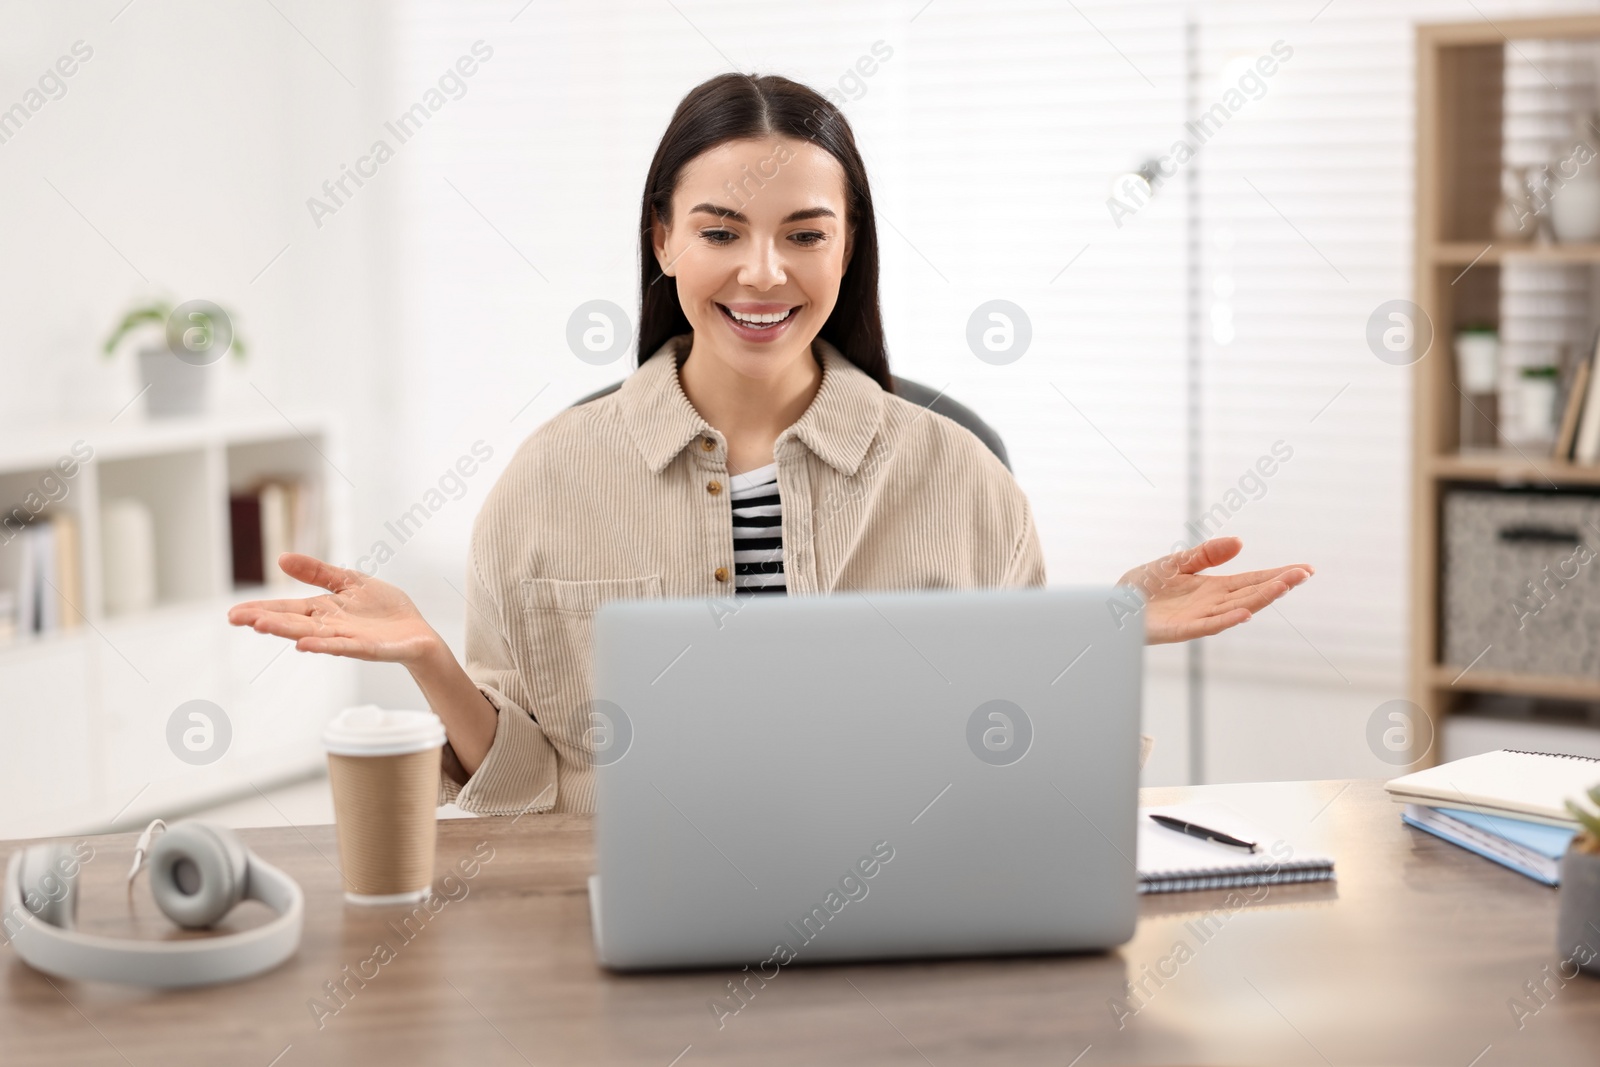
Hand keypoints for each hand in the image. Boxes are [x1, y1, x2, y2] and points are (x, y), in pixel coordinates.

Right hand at [226, 553, 440, 666]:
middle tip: (236, 619)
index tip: (233, 613)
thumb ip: (318, 572)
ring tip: (260, 626)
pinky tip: (304, 644)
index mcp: (323, 610)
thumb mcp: (350, 581)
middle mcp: (329, 626)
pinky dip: (324, 645)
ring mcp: (346, 638)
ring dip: (286, 631)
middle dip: (264, 620)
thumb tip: (281, 558)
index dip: (261, 610)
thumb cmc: (383, 609)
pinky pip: (343, 646)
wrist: (417, 631)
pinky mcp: (367, 648)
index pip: (286, 608)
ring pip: (311, 634)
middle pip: (292, 622)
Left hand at [1117, 536, 1312, 644]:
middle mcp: (1210, 604)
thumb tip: (1238, 542)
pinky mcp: (1178, 630)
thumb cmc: (1143, 586)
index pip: (1252, 581)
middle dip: (1278, 585)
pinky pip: (1206, 626)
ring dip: (1260, 600)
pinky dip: (1226, 620)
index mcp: (1213, 588)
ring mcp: (1197, 618)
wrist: (1111, 605)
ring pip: (1235, 609)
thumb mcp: (1176, 563)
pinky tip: (1245, 614)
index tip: (1305, 569)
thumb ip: (1205, 554)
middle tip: (1303, 575)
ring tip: (1283, 587)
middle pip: (1251, 594)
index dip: (1278, 575)